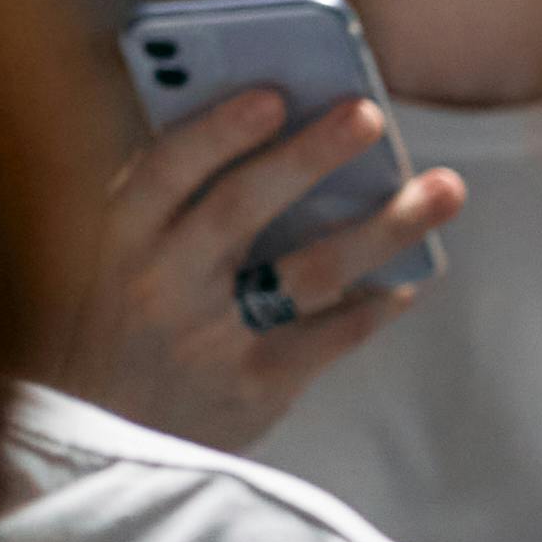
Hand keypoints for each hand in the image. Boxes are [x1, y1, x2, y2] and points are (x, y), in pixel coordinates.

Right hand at [60, 83, 464, 451]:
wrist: (98, 448)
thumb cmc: (116, 326)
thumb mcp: (108, 261)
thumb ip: (169, 207)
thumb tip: (274, 132)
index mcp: (113, 239)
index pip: (164, 170)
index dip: (218, 130)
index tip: (273, 94)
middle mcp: (160, 284)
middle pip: (243, 207)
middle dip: (310, 156)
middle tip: (369, 114)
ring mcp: (209, 337)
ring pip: (311, 268)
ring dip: (384, 225)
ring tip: (444, 188)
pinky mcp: (255, 385)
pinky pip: (334, 333)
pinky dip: (376, 301)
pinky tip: (408, 278)